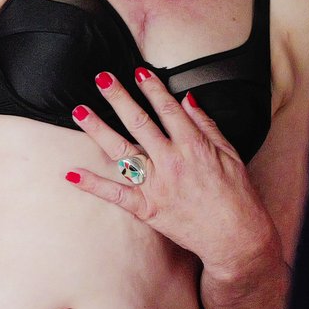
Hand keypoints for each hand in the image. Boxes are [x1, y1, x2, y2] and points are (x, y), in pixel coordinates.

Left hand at [66, 70, 277, 269]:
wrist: (236, 237)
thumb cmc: (236, 195)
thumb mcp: (229, 153)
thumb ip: (206, 125)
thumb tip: (187, 99)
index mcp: (193, 146)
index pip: (167, 109)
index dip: (151, 88)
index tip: (137, 72)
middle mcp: (171, 161)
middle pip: (139, 122)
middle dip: (118, 98)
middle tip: (101, 78)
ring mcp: (157, 185)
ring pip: (121, 151)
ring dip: (98, 130)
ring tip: (79, 111)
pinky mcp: (148, 208)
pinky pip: (116, 194)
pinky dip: (93, 184)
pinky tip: (72, 173)